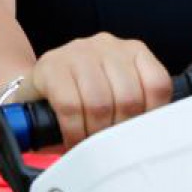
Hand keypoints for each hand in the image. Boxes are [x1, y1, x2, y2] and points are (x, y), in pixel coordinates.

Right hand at [30, 33, 171, 149]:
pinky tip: (72, 139)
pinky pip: (70, 106)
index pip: (157, 84)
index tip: (138, 136)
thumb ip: (137, 110)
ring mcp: (79, 51)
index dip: (150, 116)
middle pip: (128, 97)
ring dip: (95, 134)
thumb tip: (153, 140)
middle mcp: (108, 45)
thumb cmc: (82, 99)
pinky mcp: (51, 65)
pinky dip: (74, 131)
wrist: (35, 92)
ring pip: (99, 102)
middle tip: (110, 146)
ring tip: (90, 145)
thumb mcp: (115, 98)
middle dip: (119, 130)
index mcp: (133, 51)